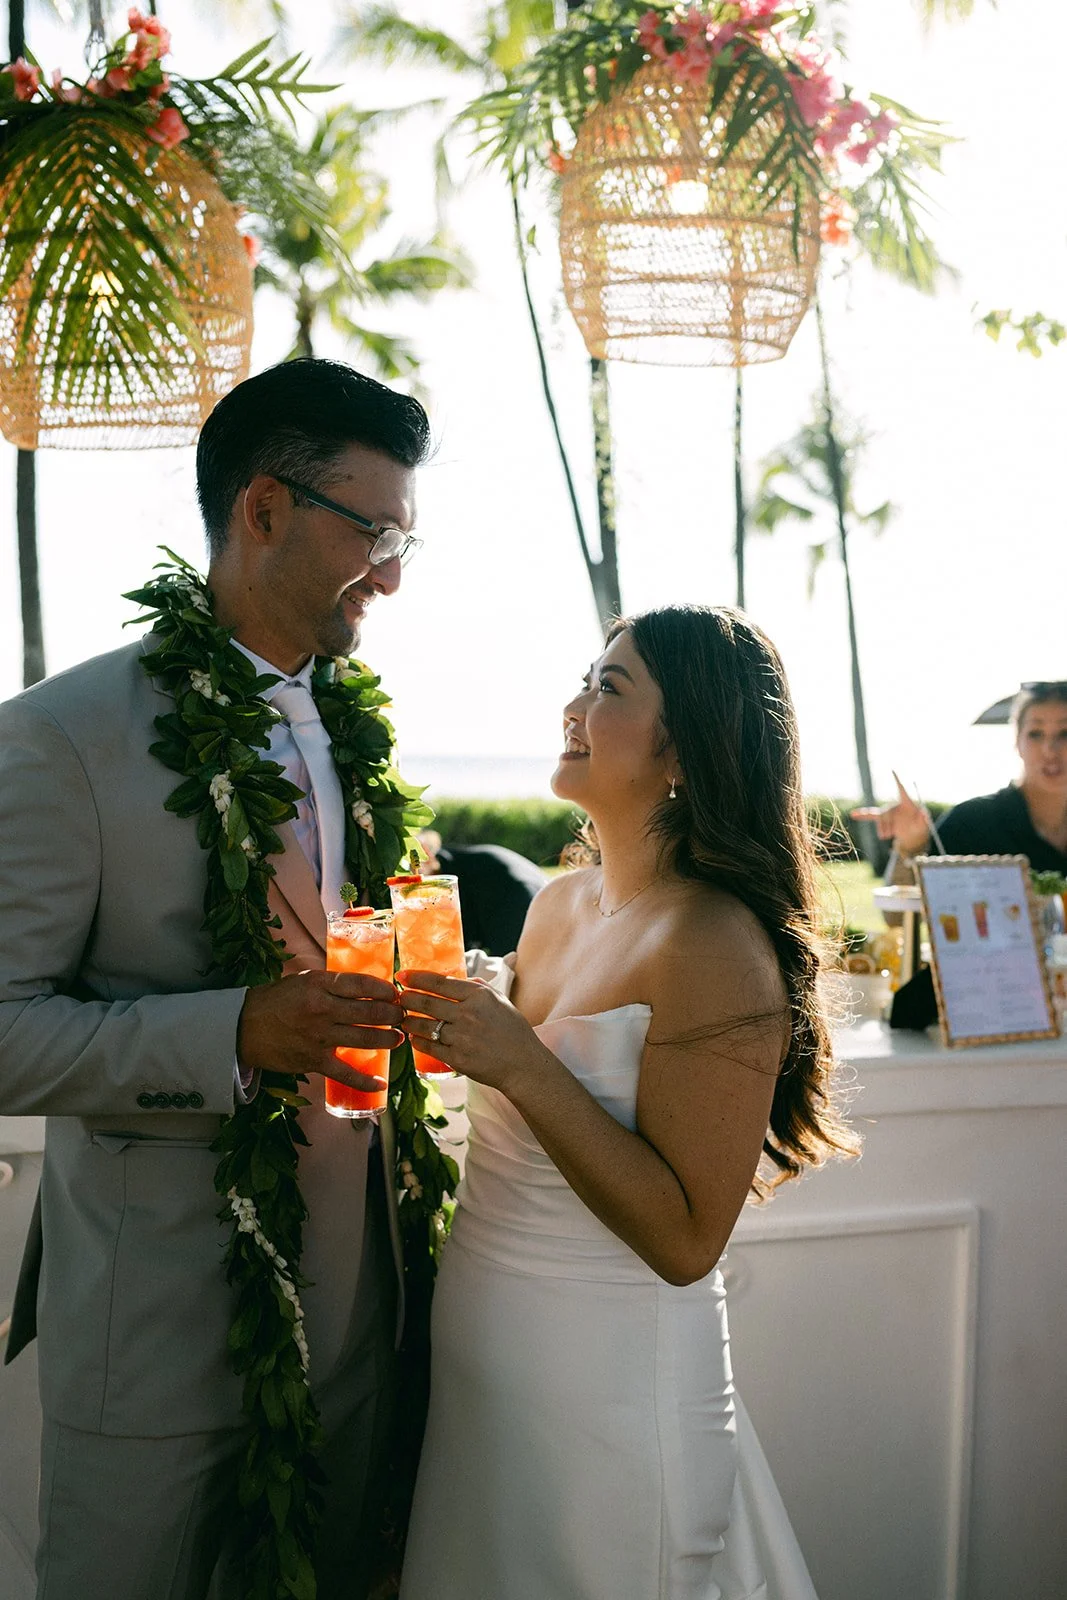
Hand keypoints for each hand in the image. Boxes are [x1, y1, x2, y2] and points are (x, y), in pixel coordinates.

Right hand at [238, 970, 403, 1092]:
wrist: (245, 1027)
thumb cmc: (275, 1000)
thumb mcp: (303, 980)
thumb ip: (331, 983)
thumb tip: (362, 985)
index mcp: (320, 985)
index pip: (362, 984)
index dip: (384, 989)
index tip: (396, 993)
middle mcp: (323, 1009)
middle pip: (370, 1011)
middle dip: (393, 1014)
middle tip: (403, 1015)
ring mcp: (319, 1037)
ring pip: (365, 1038)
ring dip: (387, 1039)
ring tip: (398, 1038)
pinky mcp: (314, 1060)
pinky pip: (346, 1073)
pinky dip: (365, 1081)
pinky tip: (381, 1083)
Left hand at [396, 970, 549, 1096]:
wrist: (523, 1065)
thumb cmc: (513, 1031)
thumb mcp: (500, 1000)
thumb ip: (478, 987)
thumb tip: (455, 980)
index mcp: (479, 996)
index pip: (440, 982)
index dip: (417, 978)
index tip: (402, 976)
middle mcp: (468, 1014)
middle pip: (427, 1002)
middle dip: (407, 998)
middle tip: (398, 997)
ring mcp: (461, 1037)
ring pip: (424, 1025)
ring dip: (409, 1020)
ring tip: (403, 1018)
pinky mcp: (456, 1058)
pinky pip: (429, 1046)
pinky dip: (417, 1041)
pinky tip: (413, 1037)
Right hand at [851, 773, 930, 853]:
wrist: (912, 836)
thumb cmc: (920, 828)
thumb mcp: (924, 825)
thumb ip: (924, 819)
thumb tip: (924, 813)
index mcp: (906, 803)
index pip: (901, 789)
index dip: (897, 779)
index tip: (892, 769)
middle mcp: (895, 806)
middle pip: (886, 812)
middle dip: (885, 824)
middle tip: (889, 835)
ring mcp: (888, 813)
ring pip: (880, 819)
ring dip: (883, 830)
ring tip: (889, 836)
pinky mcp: (882, 819)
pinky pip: (870, 816)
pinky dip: (862, 815)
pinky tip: (853, 814)